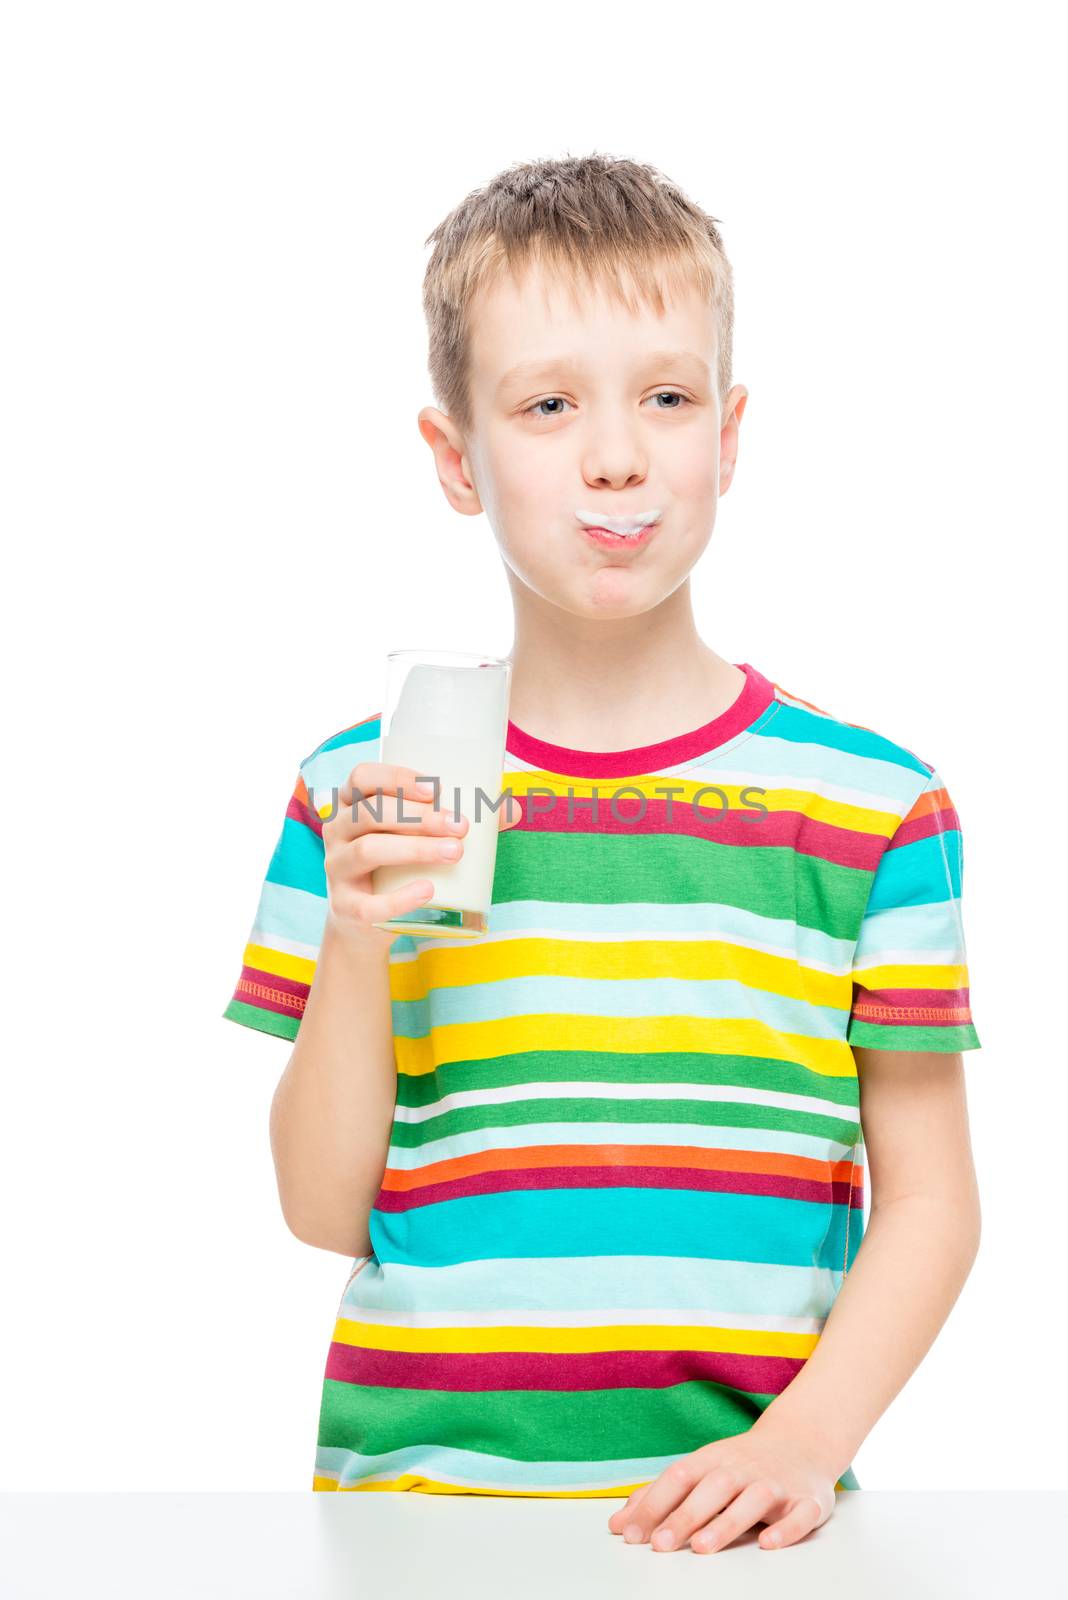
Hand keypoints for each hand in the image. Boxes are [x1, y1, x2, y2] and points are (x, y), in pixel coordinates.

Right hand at [321, 761, 522, 949]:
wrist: (364, 924)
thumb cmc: (396, 866)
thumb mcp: (416, 838)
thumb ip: (458, 821)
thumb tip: (513, 809)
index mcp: (352, 805)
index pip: (361, 777)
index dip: (395, 777)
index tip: (436, 788)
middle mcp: (337, 832)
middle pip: (369, 813)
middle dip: (418, 817)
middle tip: (461, 826)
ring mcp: (336, 870)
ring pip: (368, 851)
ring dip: (415, 849)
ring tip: (455, 852)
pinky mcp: (345, 909)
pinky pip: (368, 904)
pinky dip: (399, 898)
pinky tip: (428, 890)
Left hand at [605, 1423, 837, 1553]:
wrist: (802, 1440)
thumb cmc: (739, 1464)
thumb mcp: (700, 1470)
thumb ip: (660, 1497)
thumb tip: (619, 1525)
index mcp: (713, 1460)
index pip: (679, 1477)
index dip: (654, 1504)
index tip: (631, 1534)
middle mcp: (743, 1469)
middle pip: (712, 1488)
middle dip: (685, 1516)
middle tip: (659, 1546)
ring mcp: (777, 1484)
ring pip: (753, 1500)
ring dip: (727, 1523)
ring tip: (701, 1547)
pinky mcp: (809, 1500)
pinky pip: (800, 1514)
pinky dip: (786, 1528)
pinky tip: (769, 1543)